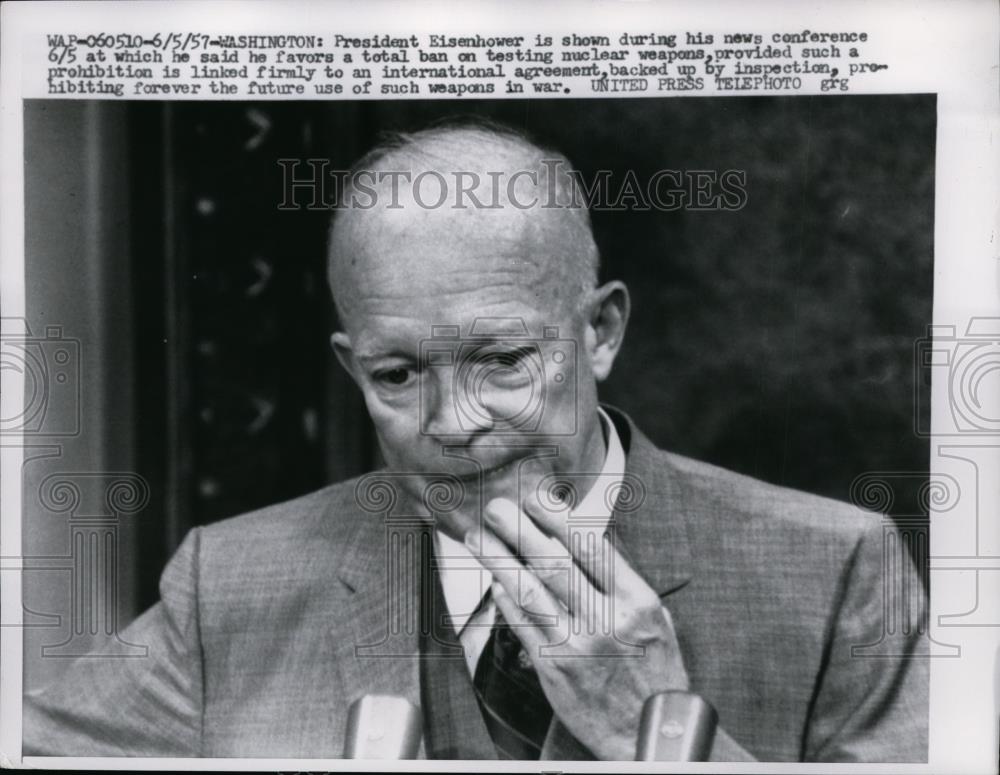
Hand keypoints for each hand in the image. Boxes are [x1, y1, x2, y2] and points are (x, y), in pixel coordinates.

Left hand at [464, 495, 689, 760]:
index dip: (557, 518)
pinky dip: (505, 600)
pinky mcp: (553, 670)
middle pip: (553, 564)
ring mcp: (577, 646)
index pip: (590, 548)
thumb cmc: (654, 673)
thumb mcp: (655, 620)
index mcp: (636, 603)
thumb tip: (581, 542)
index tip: (535, 498)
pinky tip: (493, 581)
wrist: (649, 734)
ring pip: (530, 591)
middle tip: (495, 507)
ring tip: (479, 538)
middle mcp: (606, 621)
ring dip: (499, 560)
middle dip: (519, 530)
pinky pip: (522, 626)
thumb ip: (622, 583)